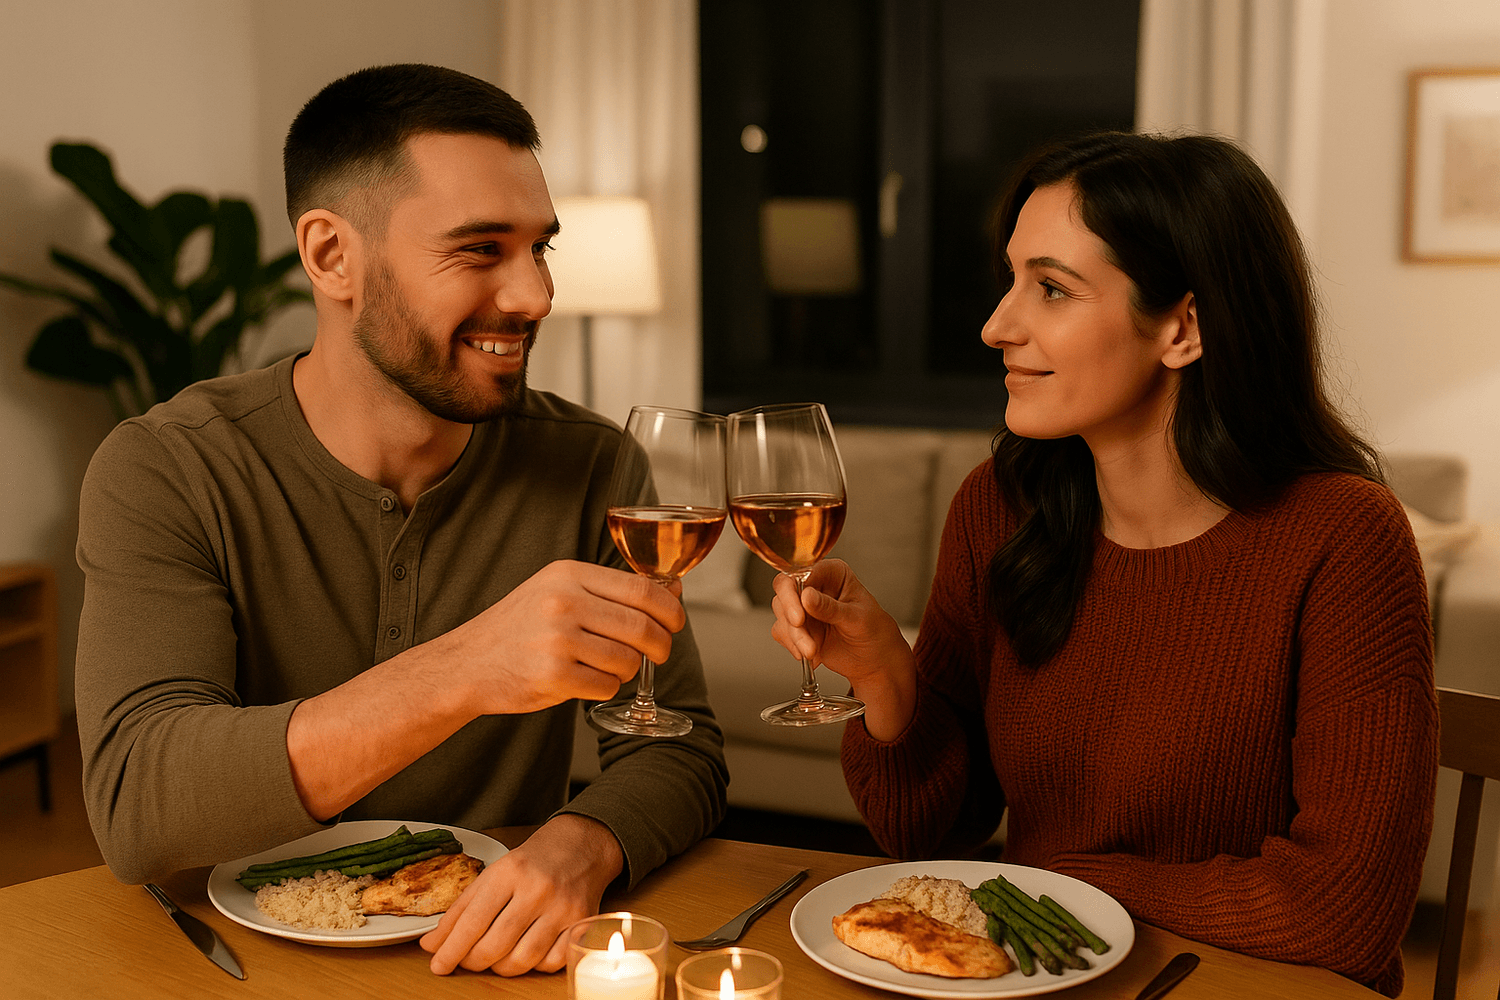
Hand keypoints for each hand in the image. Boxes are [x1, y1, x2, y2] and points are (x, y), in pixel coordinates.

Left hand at [420, 814, 624, 975]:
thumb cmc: (532, 861)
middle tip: (467, 960)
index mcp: (510, 873)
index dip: (451, 950)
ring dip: (501, 967)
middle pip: (495, 945)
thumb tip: (432, 945)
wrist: (580, 846)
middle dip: (473, 961)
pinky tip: (526, 953)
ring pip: (522, 959)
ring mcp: (562, 908)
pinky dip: (533, 967)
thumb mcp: (493, 874)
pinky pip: (550, 963)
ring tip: (495, 957)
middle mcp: (537, 890)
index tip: (438, 966)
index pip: (473, 922)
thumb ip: (461, 910)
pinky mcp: (581, 922)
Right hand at [447, 560, 686, 714]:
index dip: (670, 609)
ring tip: (604, 667)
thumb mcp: (558, 590)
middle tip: (658, 654)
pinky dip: (604, 688)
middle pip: (641, 627)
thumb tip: (673, 589)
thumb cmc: (520, 627)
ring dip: (627, 670)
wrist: (468, 663)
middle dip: (661, 645)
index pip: (641, 589)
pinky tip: (584, 681)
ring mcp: (557, 639)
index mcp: (568, 574)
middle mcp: (563, 602)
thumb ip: (611, 590)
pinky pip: (606, 687)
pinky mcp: (552, 675)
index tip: (675, 623)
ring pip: (627, 660)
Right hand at [770, 559, 916, 739]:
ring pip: (782, 614)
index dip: (793, 592)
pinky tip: (810, 654)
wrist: (875, 660)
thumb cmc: (874, 631)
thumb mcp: (856, 618)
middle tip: (801, 631)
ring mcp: (804, 606)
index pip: (802, 572)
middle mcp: (815, 586)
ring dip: (794, 636)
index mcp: (833, 573)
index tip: (800, 616)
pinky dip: (792, 645)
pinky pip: (782, 632)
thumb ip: (830, 608)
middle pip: (784, 590)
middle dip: (790, 615)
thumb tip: (807, 597)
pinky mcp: (798, 626)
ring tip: (812, 651)